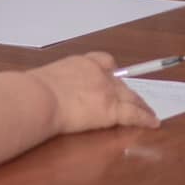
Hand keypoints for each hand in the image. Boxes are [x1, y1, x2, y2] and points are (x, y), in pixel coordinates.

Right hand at [30, 52, 159, 133]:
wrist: (37, 98)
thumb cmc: (31, 92)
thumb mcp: (43, 80)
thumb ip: (54, 85)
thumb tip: (44, 94)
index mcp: (80, 64)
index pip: (104, 62)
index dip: (111, 71)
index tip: (114, 74)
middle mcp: (98, 73)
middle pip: (120, 82)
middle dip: (127, 92)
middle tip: (134, 99)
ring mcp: (107, 90)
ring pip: (131, 97)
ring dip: (140, 104)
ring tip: (148, 111)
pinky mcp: (111, 110)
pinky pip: (134, 114)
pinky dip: (146, 118)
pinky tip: (154, 122)